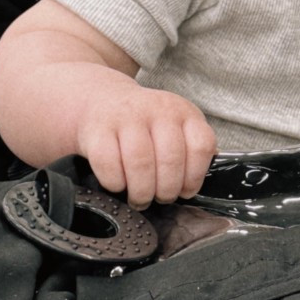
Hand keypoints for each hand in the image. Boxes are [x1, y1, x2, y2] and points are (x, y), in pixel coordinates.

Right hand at [77, 84, 216, 207]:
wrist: (102, 101)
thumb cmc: (144, 125)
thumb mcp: (174, 127)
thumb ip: (190, 150)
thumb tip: (199, 184)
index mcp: (183, 112)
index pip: (201, 145)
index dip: (195, 176)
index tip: (186, 191)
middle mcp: (158, 110)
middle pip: (171, 159)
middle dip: (166, 190)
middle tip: (160, 198)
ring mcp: (126, 117)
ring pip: (140, 163)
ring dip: (142, 191)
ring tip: (140, 198)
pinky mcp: (98, 129)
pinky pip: (109, 165)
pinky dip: (115, 183)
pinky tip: (118, 184)